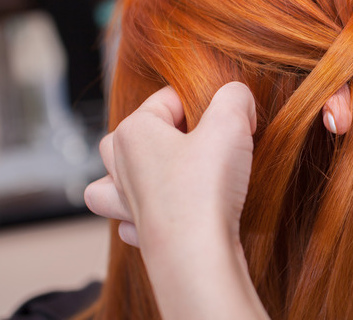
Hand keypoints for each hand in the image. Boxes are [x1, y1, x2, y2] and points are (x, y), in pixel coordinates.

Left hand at [85, 83, 267, 318]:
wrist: (198, 256)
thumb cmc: (206, 188)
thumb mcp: (231, 124)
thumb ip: (234, 97)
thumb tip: (237, 98)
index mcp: (133, 132)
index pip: (167, 98)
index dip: (205, 104)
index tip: (229, 121)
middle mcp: (120, 165)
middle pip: (134, 135)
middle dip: (167, 133)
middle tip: (202, 142)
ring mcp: (124, 203)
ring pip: (114, 179)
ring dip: (137, 175)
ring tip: (169, 175)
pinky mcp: (140, 234)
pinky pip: (131, 218)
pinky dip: (146, 215)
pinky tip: (171, 214)